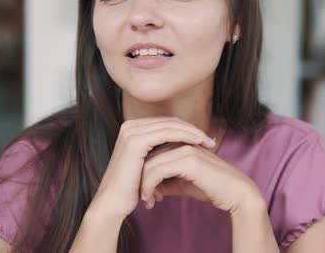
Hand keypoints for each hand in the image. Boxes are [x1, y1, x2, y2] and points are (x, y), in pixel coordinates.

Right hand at [89, 117, 215, 219]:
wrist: (113, 203)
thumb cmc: (132, 188)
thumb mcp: (148, 164)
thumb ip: (161, 151)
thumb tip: (184, 146)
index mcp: (133, 128)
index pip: (167, 123)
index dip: (187, 129)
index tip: (205, 139)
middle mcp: (130, 125)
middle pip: (170, 121)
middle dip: (193, 129)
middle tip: (211, 140)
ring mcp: (132, 131)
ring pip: (170, 125)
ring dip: (192, 132)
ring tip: (208, 142)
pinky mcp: (135, 141)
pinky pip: (166, 133)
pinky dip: (184, 136)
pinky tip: (197, 143)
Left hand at [140, 143, 263, 215]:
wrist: (236, 193)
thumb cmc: (212, 188)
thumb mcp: (183, 184)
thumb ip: (166, 181)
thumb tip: (149, 187)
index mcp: (181, 144)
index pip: (151, 152)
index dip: (144, 172)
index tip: (145, 193)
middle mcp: (182, 142)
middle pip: (147, 156)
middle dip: (141, 178)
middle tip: (144, 198)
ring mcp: (185, 149)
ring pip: (150, 163)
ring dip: (144, 184)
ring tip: (147, 200)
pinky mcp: (188, 160)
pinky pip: (158, 171)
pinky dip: (150, 186)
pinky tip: (153, 198)